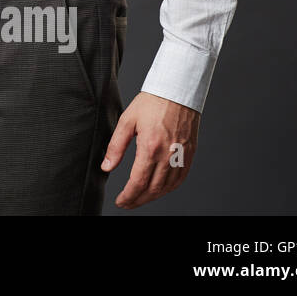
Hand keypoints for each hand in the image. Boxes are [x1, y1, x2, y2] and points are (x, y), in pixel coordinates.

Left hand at [101, 91, 200, 208]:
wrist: (177, 91)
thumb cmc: (151, 103)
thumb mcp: (127, 121)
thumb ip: (115, 147)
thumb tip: (106, 167)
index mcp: (150, 147)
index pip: (138, 182)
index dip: (128, 196)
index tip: (121, 201)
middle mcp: (168, 155)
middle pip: (153, 189)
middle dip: (138, 200)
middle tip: (127, 204)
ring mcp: (181, 156)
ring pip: (167, 187)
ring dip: (152, 197)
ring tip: (140, 199)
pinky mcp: (189, 154)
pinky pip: (180, 179)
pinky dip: (168, 189)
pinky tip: (159, 190)